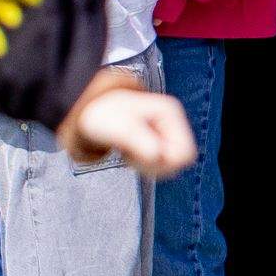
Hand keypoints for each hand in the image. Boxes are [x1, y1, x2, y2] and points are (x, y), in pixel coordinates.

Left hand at [61, 77, 197, 176]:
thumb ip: (141, 144)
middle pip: (179, 159)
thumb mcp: (122, 128)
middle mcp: (170, 121)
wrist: (90, 110)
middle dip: (155, 164)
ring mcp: (164, 130)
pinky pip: (160, 162)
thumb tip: (157, 158)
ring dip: (148, 165)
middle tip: (133, 156)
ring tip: (130, 153)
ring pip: (170, 163)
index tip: (141, 156)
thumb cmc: (103, 113)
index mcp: (169, 113)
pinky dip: (144, 163)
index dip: (163, 161)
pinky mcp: (156, 139)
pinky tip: (130, 154)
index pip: (185, 152)